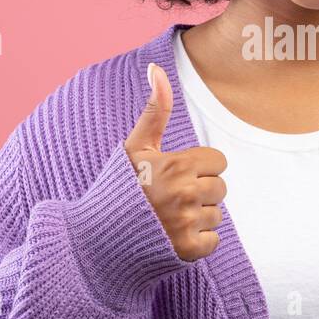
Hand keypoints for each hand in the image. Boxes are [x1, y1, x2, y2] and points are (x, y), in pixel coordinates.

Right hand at [123, 63, 227, 261]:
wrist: (98, 237)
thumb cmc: (119, 186)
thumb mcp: (136, 146)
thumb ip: (156, 109)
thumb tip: (156, 67)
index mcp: (177, 165)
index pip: (218, 161)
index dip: (198, 167)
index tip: (174, 174)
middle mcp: (185, 193)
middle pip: (220, 188)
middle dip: (200, 191)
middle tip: (170, 197)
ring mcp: (187, 223)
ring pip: (216, 215)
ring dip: (198, 217)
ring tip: (168, 217)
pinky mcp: (188, 250)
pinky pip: (212, 241)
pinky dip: (197, 241)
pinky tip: (172, 235)